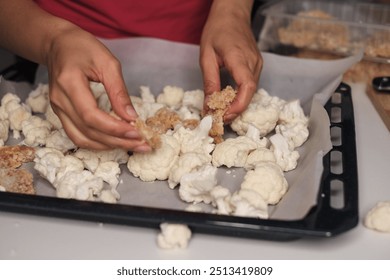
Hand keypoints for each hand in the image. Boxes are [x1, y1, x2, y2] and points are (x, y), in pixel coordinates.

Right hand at [45, 26, 150, 151]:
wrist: (58, 44)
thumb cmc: (83, 48)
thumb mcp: (107, 62)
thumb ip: (119, 91)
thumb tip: (131, 117)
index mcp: (69, 82)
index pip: (91, 115)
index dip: (115, 128)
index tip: (137, 133)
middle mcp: (60, 100)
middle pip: (89, 131)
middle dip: (118, 141)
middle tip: (142, 144)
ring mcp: (58, 109)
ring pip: (82, 139)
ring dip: (109, 146)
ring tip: (133, 146)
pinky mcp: (62, 114)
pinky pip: (78, 136)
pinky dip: (98, 143)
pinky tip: (115, 142)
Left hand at [200, 0, 261, 122]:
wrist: (232, 14)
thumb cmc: (217, 30)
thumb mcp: (207, 56)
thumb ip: (210, 82)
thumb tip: (209, 106)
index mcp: (239, 57)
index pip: (247, 86)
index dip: (239, 105)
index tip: (226, 116)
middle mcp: (253, 62)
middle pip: (250, 92)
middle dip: (236, 109)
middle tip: (219, 118)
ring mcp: (257, 64)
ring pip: (251, 91)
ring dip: (238, 104)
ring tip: (222, 111)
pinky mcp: (256, 65)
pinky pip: (250, 85)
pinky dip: (240, 95)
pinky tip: (229, 100)